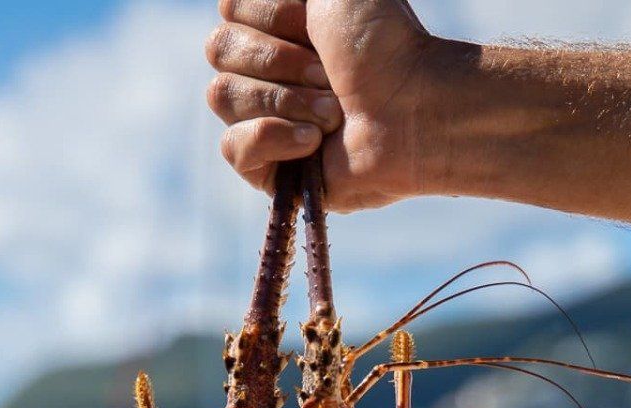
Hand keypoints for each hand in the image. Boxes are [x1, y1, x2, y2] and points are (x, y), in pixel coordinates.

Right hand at [204, 0, 443, 210]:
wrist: (412, 108)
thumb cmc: (383, 43)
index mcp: (278, 25)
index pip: (230, 10)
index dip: (273, 17)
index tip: (316, 28)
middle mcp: (265, 69)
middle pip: (218, 49)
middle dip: (278, 61)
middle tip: (329, 76)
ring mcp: (262, 118)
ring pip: (221, 96)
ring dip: (284, 100)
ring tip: (332, 114)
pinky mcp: (266, 168)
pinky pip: (232, 147)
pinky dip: (272, 138)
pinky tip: (312, 143)